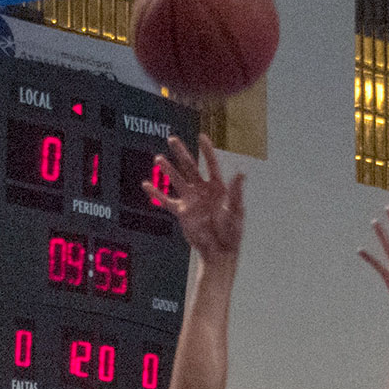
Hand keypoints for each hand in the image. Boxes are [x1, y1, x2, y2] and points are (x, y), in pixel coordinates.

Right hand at [150, 135, 244, 262]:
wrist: (219, 251)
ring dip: (168, 170)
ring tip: (159, 159)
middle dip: (181, 153)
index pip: (211, 165)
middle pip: (190, 167)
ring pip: (177, 181)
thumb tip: (241, 173)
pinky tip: (147, 185)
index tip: (201, 137)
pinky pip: (166, 201)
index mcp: (218, 188)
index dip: (207, 151)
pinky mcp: (182, 212)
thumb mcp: (236, 211)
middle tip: (172, 139)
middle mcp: (202, 190)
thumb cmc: (231, 232)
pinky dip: (156, 194)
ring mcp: (191, 200)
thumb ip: (236, 191)